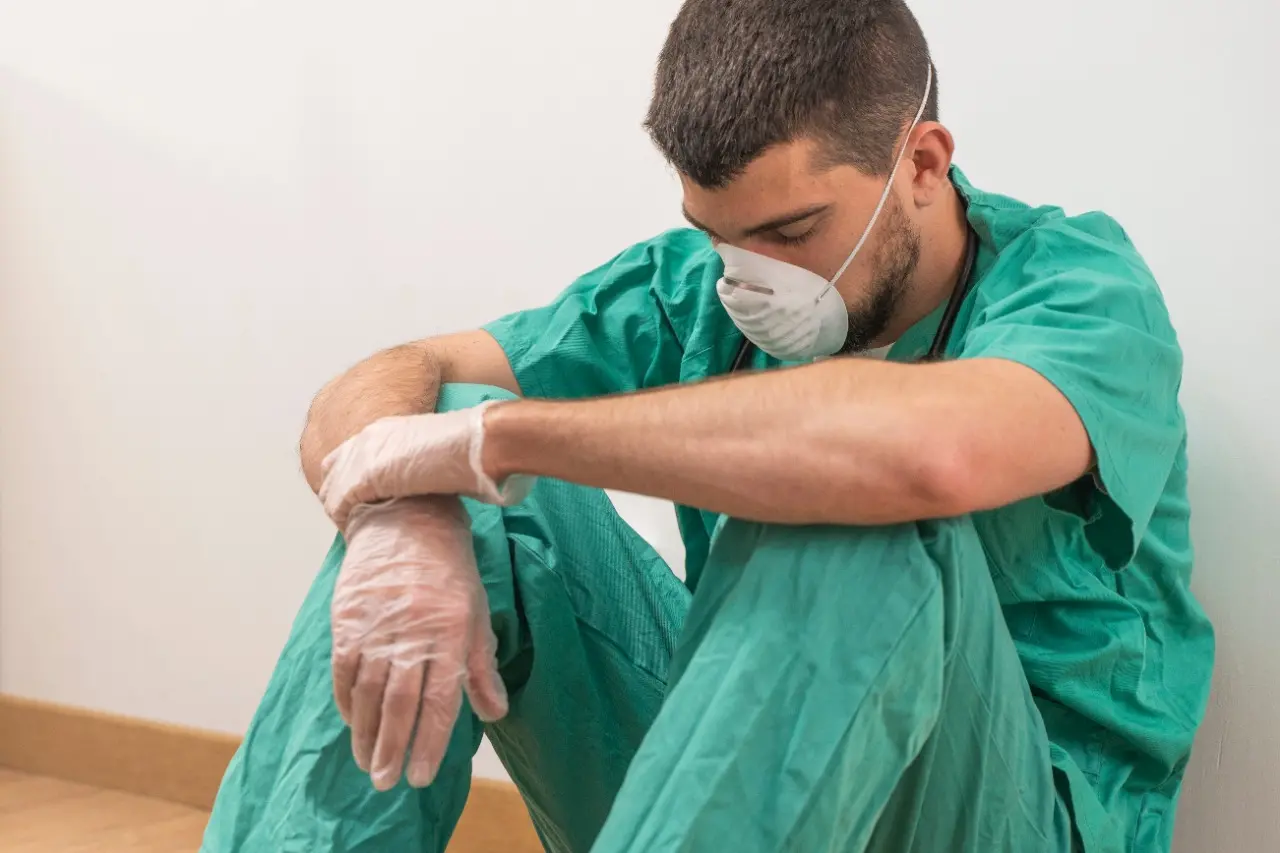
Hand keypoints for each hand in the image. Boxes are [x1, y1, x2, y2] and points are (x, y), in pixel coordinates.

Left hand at [319, 402, 533, 529]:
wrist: (473, 445)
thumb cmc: (468, 447)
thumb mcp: (436, 448)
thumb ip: (422, 462)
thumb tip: (431, 481)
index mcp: (385, 429)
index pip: (351, 454)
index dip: (353, 479)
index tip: (362, 500)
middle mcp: (367, 439)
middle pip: (334, 470)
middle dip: (341, 495)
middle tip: (354, 519)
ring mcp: (362, 457)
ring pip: (331, 489)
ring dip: (341, 511)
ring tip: (355, 530)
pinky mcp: (363, 477)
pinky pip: (338, 504)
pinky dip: (344, 521)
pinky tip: (354, 533)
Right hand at [331, 496, 508, 790]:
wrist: (407, 518)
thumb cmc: (450, 569)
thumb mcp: (477, 612)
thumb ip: (481, 666)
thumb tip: (494, 712)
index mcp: (451, 634)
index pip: (439, 701)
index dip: (429, 743)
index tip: (422, 776)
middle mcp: (412, 634)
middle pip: (399, 705)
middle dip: (392, 749)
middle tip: (387, 782)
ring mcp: (377, 627)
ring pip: (366, 694)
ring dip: (366, 734)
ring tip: (368, 763)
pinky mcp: (348, 619)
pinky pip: (343, 671)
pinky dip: (346, 701)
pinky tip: (352, 723)